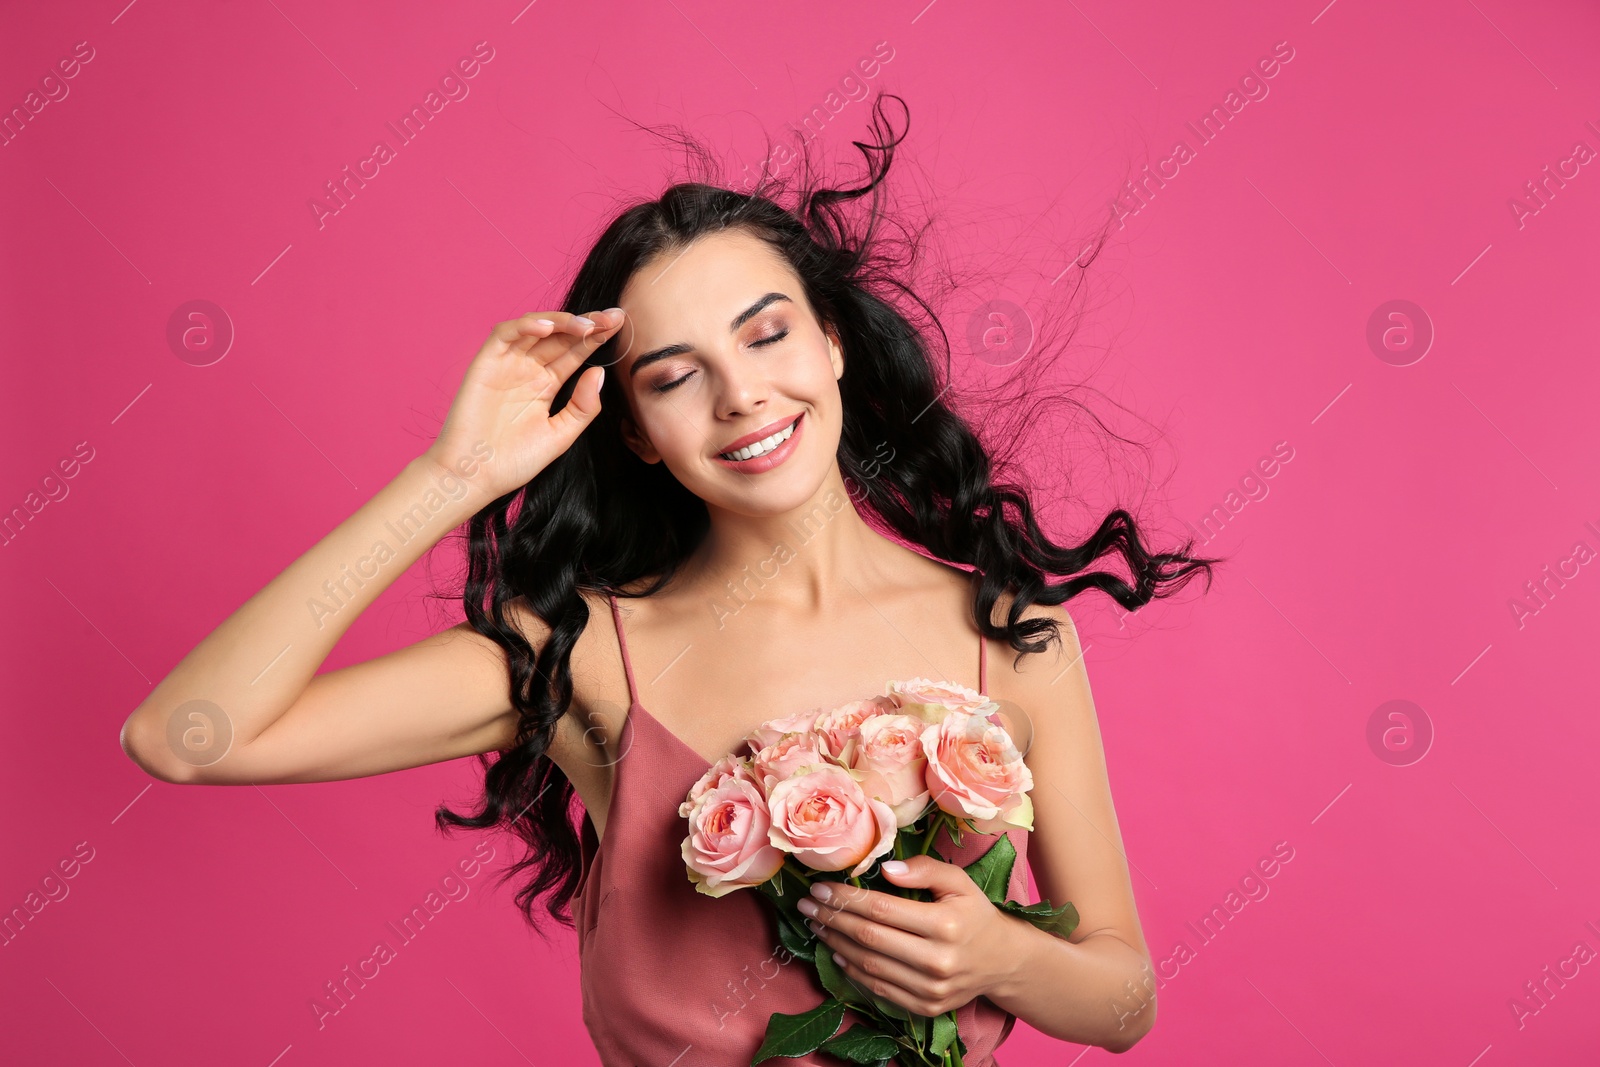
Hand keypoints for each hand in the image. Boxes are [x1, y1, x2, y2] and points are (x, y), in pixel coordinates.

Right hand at [424, 309, 625, 498]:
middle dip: (588, 324)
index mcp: (546, 385)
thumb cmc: (514, 461)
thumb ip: (582, 407)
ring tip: (586, 324)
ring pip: (536, 329)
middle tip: (613, 316)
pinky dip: (526, 325)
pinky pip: (505, 334)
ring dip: (561, 321)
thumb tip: (598, 373)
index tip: (620, 326)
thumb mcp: (560, 435)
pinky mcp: (486, 362)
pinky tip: (548, 327)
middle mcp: (528, 370)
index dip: (596, 339)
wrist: (475, 476)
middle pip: (560, 337)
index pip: (574, 353)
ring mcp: (507, 364)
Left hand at [795, 855, 1027, 1016]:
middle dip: (831, 919)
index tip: (820, 887)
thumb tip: (885, 870)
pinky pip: (879, 989)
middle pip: (869, 938)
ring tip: (815, 925)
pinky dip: (853, 971)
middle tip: (806, 905)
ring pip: (869, 966)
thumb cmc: (974, 913)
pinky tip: (837, 952)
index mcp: (945, 925)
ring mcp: (931, 989)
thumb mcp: (959, 881)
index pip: (881, 910)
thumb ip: (924, 869)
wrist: (1002, 960)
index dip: (846, 898)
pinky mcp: (926, 1007)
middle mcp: (937, 960)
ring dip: (835, 944)